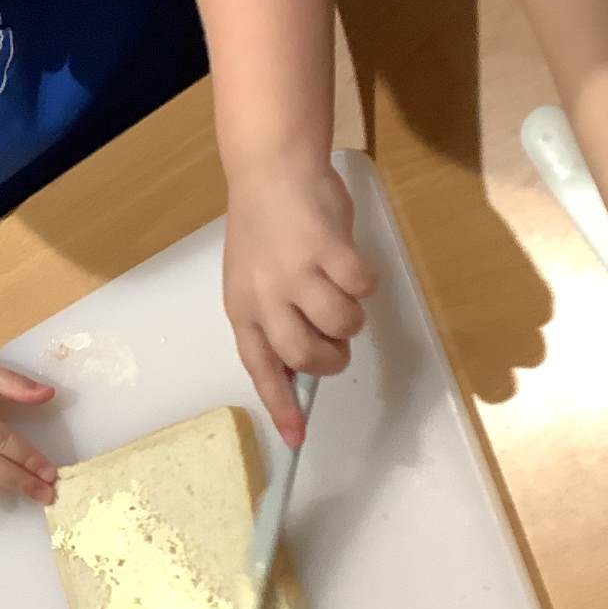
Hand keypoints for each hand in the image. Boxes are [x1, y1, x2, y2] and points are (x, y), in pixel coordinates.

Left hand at [224, 160, 375, 444]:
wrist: (271, 169)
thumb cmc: (266, 227)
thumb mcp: (255, 279)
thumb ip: (274, 317)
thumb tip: (305, 363)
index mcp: (243, 309)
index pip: (262, 368)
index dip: (282, 405)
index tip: (297, 439)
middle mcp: (264, 296)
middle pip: (306, 355)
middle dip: (332, 357)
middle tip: (336, 338)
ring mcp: (295, 273)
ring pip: (342, 324)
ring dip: (352, 317)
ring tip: (341, 292)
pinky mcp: (327, 249)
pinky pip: (361, 288)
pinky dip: (364, 281)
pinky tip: (348, 263)